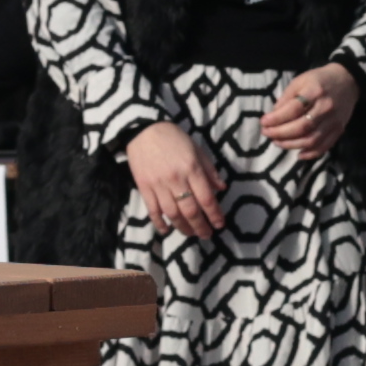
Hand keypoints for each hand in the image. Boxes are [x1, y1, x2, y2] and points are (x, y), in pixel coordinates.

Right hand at [126, 120, 226, 238]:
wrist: (143, 130)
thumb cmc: (174, 138)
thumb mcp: (197, 149)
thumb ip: (209, 170)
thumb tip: (221, 188)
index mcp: (192, 168)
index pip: (206, 197)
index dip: (214, 214)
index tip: (220, 225)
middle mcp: (176, 179)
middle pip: (190, 210)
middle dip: (200, 226)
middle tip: (207, 235)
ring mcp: (159, 185)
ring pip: (173, 213)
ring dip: (183, 227)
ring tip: (191, 234)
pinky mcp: (144, 187)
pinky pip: (153, 210)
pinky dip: (160, 223)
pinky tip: (166, 230)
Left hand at [259, 60, 360, 158]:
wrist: (348, 81)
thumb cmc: (319, 79)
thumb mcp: (300, 81)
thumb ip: (286, 98)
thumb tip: (272, 117)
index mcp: (314, 91)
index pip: (293, 109)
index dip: (276, 119)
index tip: (263, 122)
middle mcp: (325, 108)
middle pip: (301, 127)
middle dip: (280, 133)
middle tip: (267, 133)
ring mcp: (334, 121)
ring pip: (311, 140)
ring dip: (291, 145)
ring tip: (277, 142)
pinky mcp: (339, 130)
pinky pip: (324, 146)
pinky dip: (310, 154)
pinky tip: (298, 154)